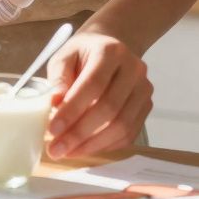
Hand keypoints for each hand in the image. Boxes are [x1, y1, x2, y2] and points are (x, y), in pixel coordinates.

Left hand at [44, 31, 152, 159]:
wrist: (109, 46)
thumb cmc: (82, 54)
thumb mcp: (64, 56)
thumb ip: (58, 77)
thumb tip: (54, 103)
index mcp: (110, 52)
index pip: (92, 85)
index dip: (72, 110)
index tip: (52, 130)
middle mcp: (133, 69)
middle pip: (109, 109)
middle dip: (79, 133)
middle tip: (56, 149)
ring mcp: (143, 89)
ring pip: (122, 125)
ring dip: (92, 144)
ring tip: (67, 152)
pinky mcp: (146, 106)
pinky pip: (129, 133)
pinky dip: (106, 146)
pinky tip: (85, 149)